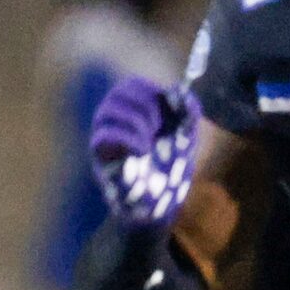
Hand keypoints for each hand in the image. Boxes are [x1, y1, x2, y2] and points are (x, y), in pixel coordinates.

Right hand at [88, 77, 199, 232]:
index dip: (150, 89)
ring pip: (107, 112)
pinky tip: (142, 150)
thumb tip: (177, 89)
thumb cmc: (170, 169)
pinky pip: (101, 138)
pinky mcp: (101, 161)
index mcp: (133, 113)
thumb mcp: (187, 134)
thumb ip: (187, 109)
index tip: (169, 108)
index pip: (130, 84)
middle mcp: (115, 123)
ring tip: (150, 140)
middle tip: (158, 127)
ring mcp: (105, 142)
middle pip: (117, 93)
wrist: (163, 205)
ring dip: (136, 121)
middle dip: (145, 105)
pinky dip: (126, 138)